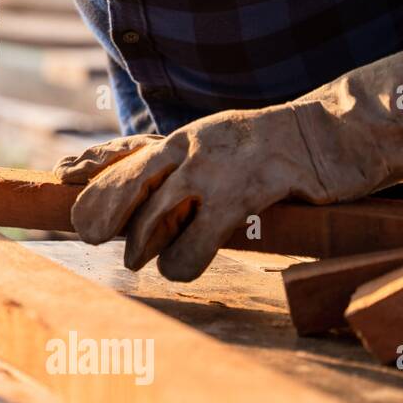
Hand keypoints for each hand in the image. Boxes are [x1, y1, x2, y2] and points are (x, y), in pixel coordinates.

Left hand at [53, 34, 402, 280]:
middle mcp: (189, 149)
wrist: (333, 133)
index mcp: (179, 140)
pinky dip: (184, 260)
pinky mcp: (246, 191)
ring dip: (144, 246)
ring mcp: (215, 169)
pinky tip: (183, 269)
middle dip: (104, 217)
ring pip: (155, 217)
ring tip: (145, 261)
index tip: (69, 203)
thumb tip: (133, 195)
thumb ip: (176, 167)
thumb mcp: (214, 148)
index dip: (92, 188)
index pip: (120, 164)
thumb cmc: (269, 150)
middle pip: (126, 187)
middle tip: (96, 239)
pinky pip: (200, 237)